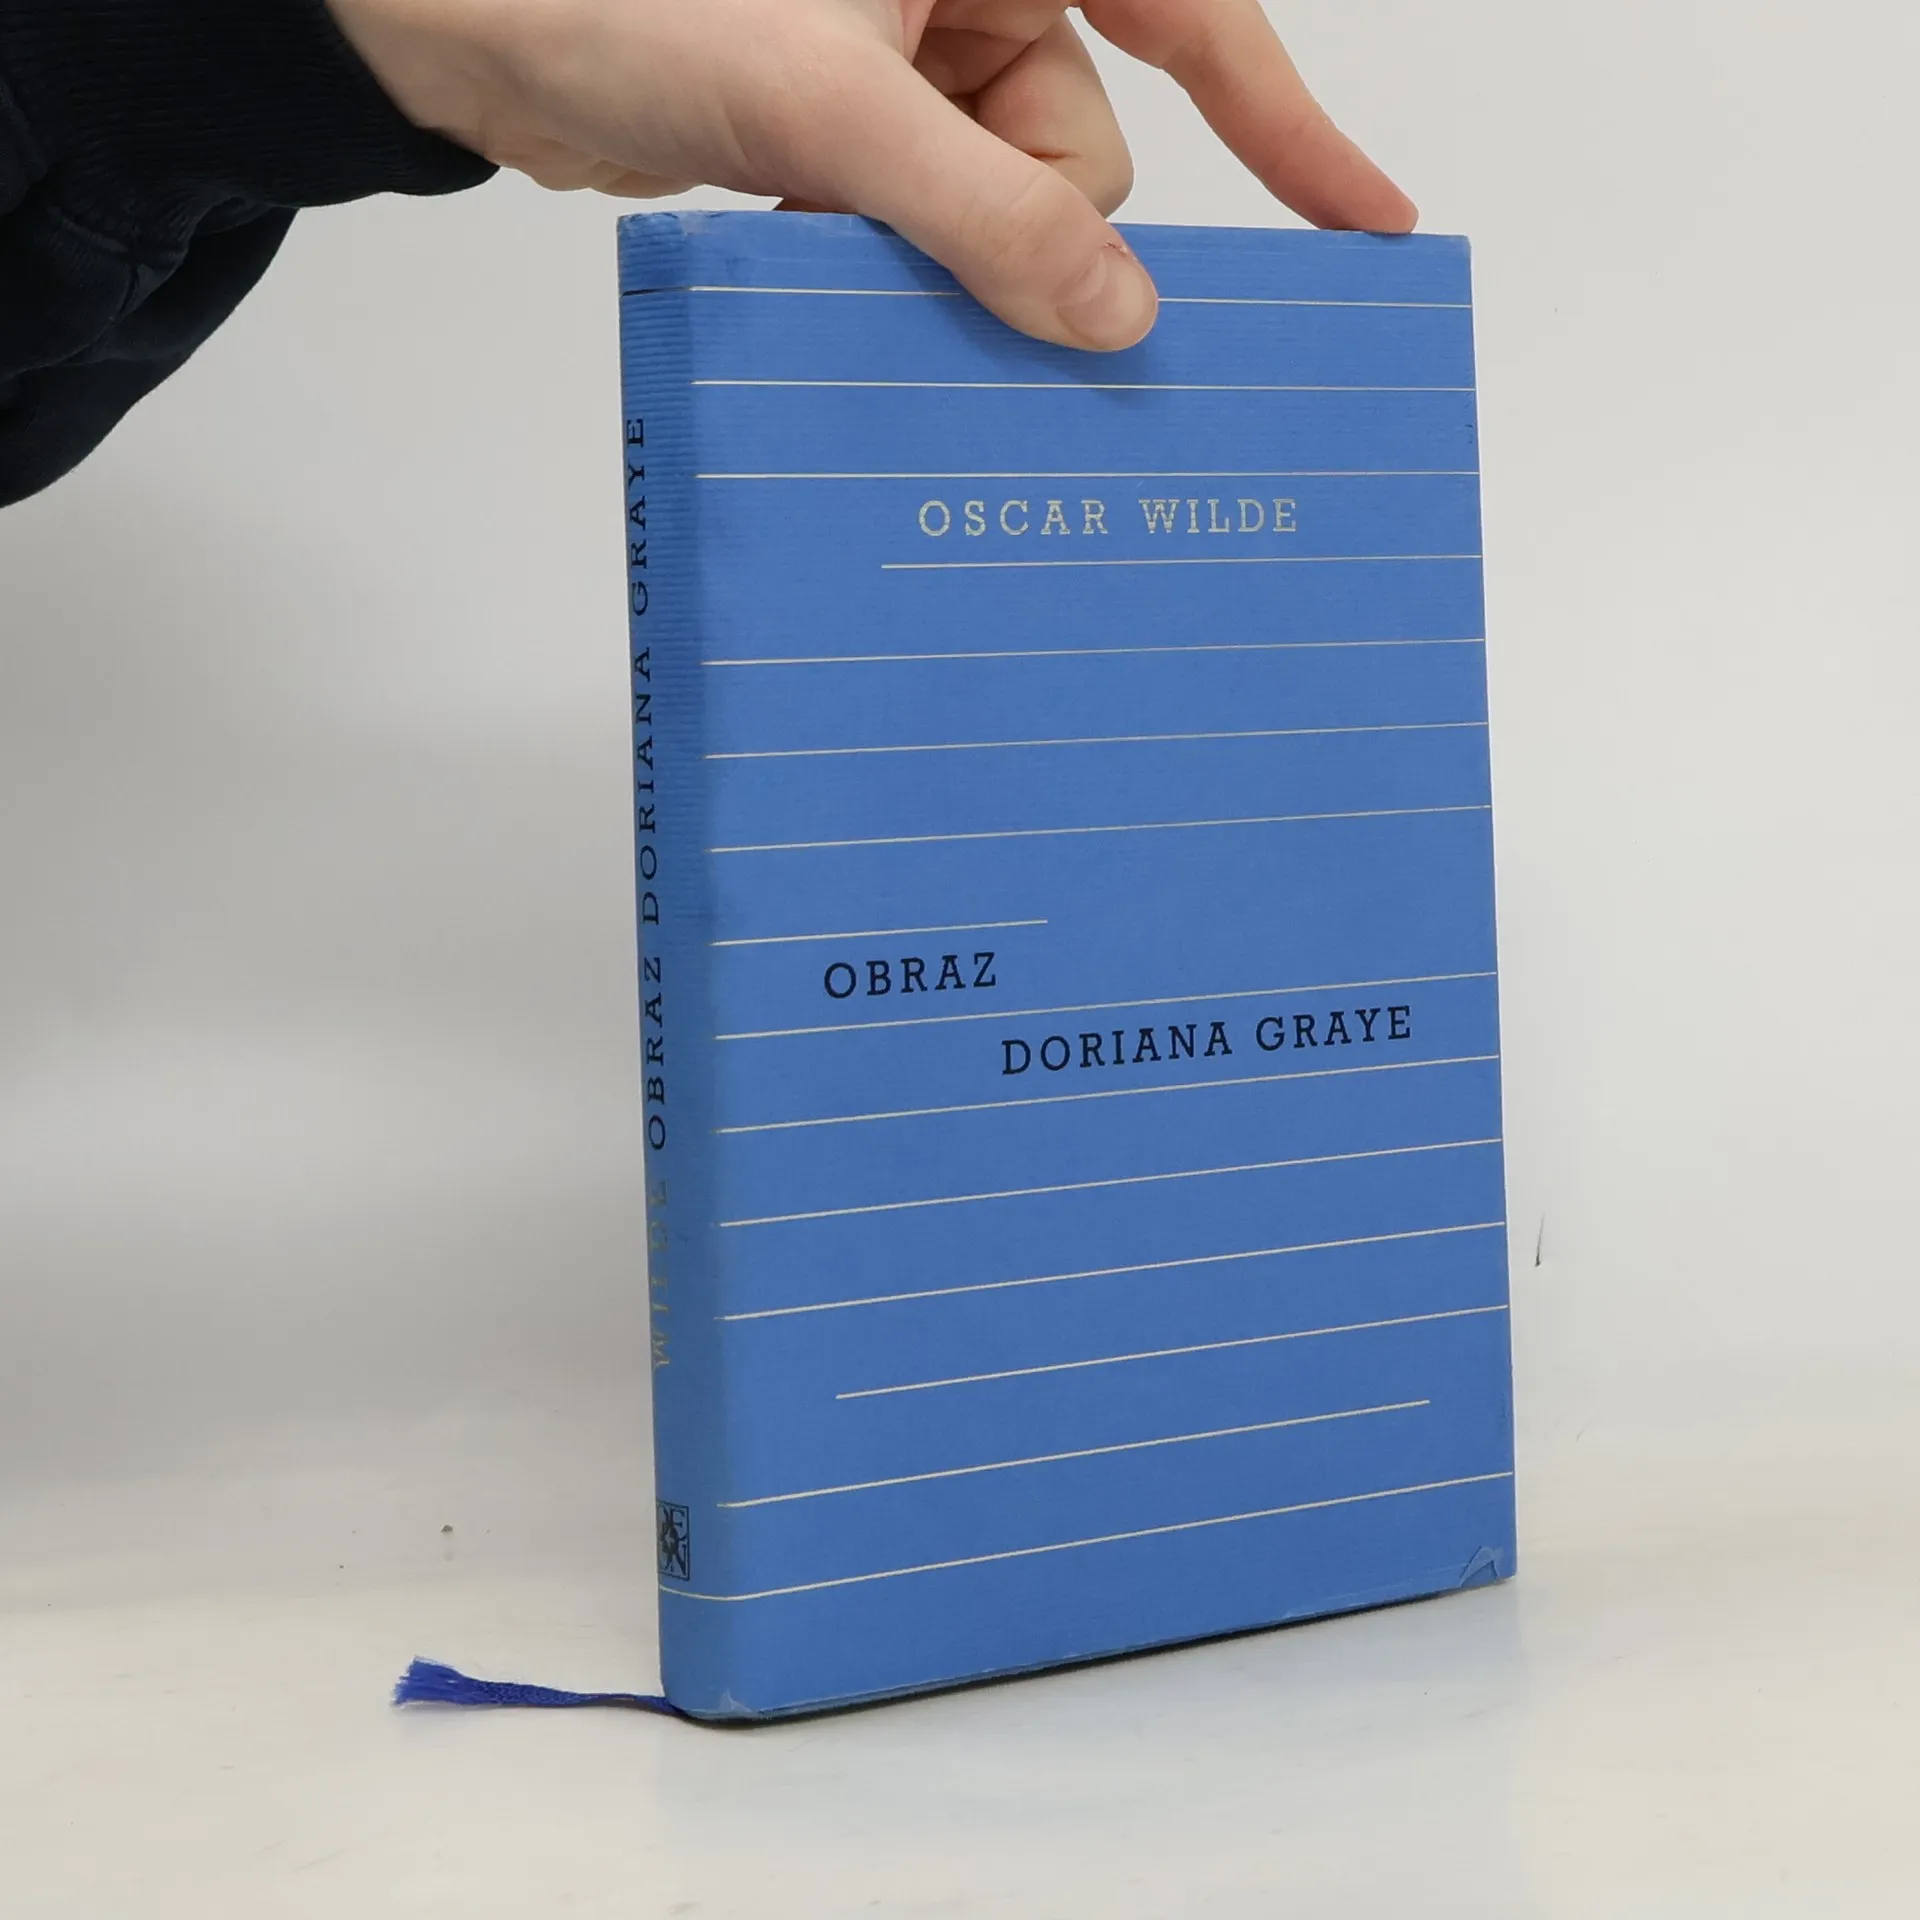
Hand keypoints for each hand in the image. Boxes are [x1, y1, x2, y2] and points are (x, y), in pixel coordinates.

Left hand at [327, 0, 1415, 350]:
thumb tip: (1113, 314)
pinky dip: (894, 269)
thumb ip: (984, 211)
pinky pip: (928, 225)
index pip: (1190, 19)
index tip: (1368, 226)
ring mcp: (908, 54)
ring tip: (831, 251)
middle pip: (1078, 148)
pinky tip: (829, 269)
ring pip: (1000, 206)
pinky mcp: (851, 125)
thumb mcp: (825, 102)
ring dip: (937, 264)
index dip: (1288, 125)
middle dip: (1017, 229)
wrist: (453, 17)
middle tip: (921, 261)